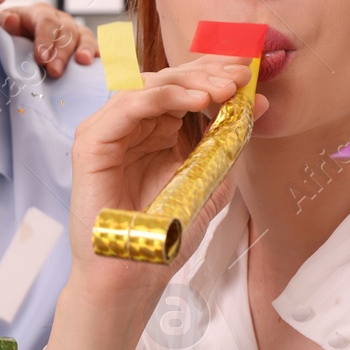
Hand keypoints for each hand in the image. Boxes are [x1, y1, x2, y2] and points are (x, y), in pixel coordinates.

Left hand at [0, 4, 96, 77]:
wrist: (16, 42)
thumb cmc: (7, 36)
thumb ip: (1, 23)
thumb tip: (10, 20)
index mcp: (38, 13)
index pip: (45, 22)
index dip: (45, 39)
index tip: (41, 58)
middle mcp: (60, 19)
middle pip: (66, 31)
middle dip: (61, 52)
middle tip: (55, 72)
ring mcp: (74, 31)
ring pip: (84, 35)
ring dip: (85, 48)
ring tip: (84, 62)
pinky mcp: (83, 45)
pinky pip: (95, 46)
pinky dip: (99, 52)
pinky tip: (101, 61)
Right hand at [24, 58, 263, 349]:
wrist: (133, 277)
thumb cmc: (165, 236)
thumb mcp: (210, 182)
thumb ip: (228, 144)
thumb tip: (257, 104)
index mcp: (157, 133)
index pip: (185, 90)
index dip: (217, 76)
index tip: (252, 78)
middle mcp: (132, 127)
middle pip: (168, 81)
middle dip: (207, 73)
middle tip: (240, 77)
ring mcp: (110, 132)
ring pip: (148, 86)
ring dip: (189, 82)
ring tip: (223, 90)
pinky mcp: (92, 143)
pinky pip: (125, 106)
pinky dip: (161, 97)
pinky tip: (194, 102)